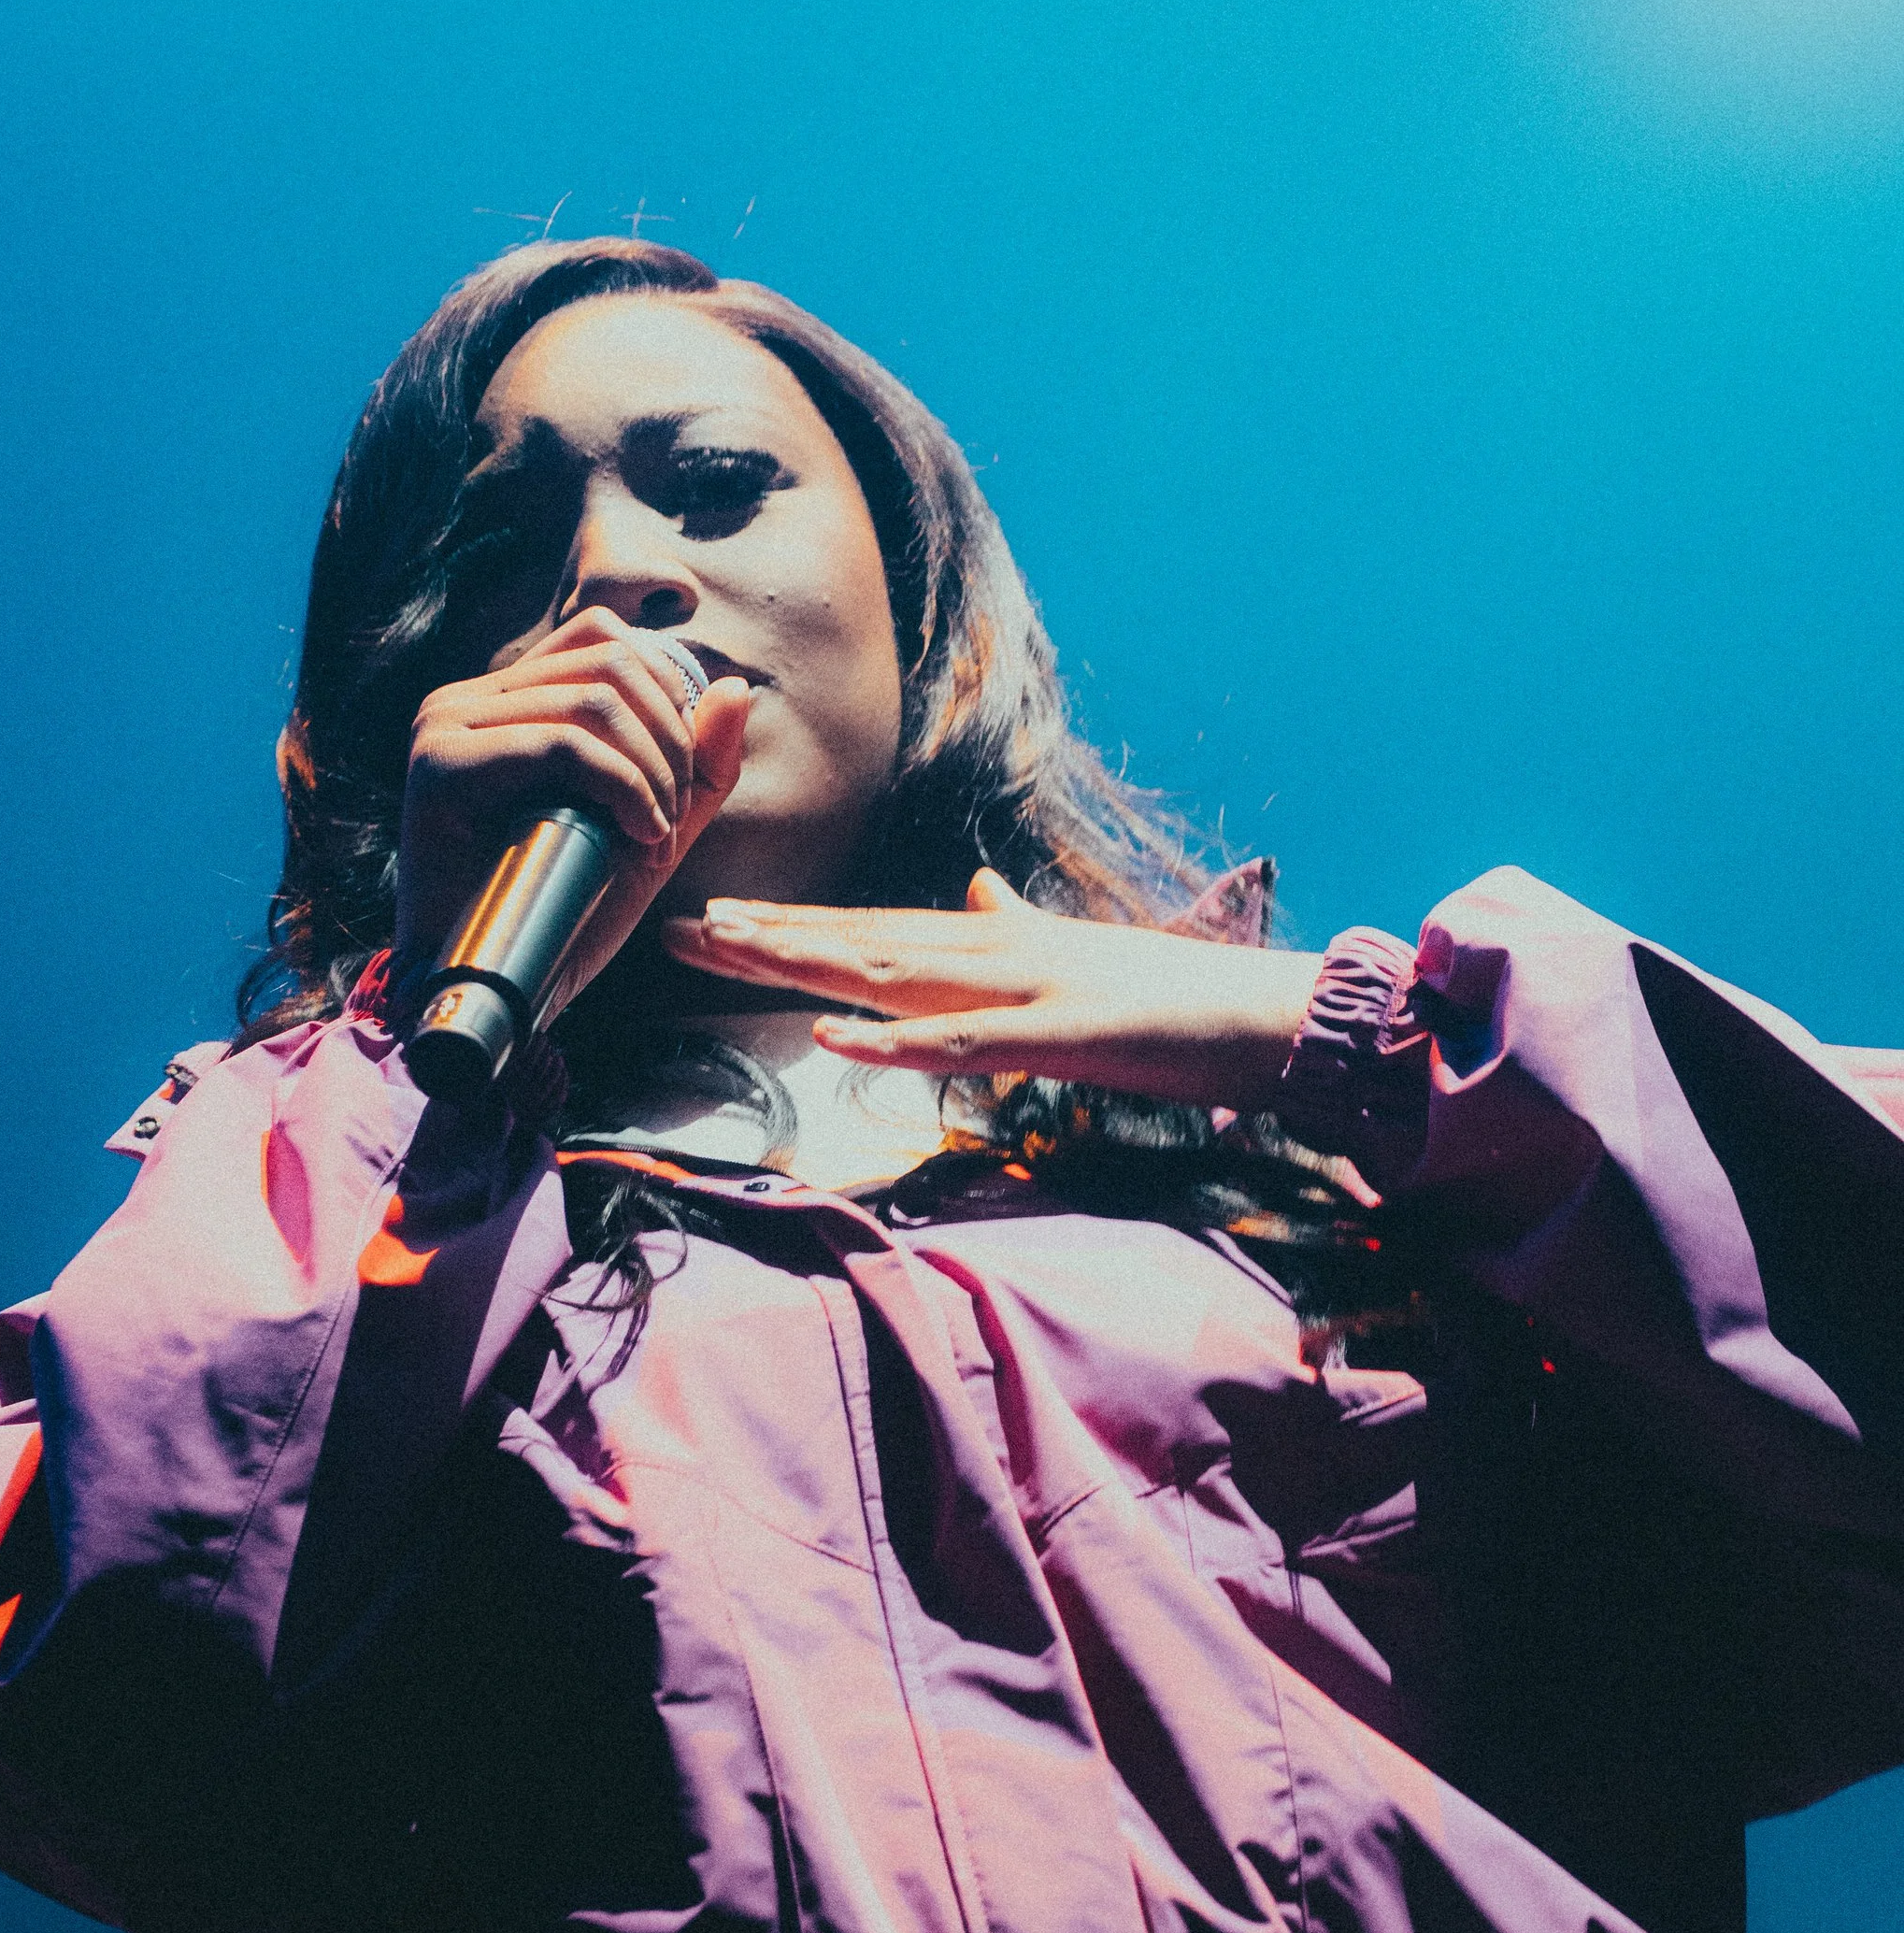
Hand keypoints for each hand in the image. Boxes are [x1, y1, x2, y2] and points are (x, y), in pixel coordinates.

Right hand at [396, 608, 752, 1008]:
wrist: (498, 996)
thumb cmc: (563, 918)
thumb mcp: (651, 831)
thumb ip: (696, 767)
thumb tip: (734, 686)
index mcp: (505, 703)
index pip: (604, 640)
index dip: (668, 695)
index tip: (680, 783)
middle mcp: (466, 700)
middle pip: (610, 663)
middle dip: (671, 741)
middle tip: (674, 823)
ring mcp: (446, 726)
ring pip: (592, 700)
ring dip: (652, 773)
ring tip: (655, 839)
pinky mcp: (440, 764)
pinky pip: (560, 745)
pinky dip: (623, 788)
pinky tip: (639, 840)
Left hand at [664, 869, 1323, 1110]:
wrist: (1258, 1011)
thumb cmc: (1167, 998)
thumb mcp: (1075, 954)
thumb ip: (1021, 925)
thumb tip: (984, 890)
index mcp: (991, 942)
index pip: (869, 928)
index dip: (789, 924)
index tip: (712, 918)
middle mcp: (990, 952)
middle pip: (856, 942)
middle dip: (764, 939)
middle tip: (674, 927)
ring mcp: (1018, 989)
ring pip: (888, 974)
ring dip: (803, 965)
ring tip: (726, 954)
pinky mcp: (1048, 1035)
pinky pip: (954, 1042)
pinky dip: (889, 1040)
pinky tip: (832, 1037)